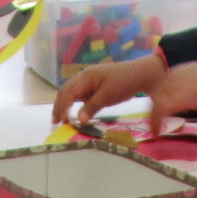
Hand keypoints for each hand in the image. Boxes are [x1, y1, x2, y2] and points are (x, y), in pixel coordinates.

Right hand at [52, 54, 166, 124]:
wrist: (141, 74)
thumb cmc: (125, 82)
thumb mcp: (108, 95)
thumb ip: (92, 106)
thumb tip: (79, 120)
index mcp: (86, 77)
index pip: (68, 93)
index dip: (62, 107)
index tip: (60, 121)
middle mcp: (84, 77)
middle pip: (65, 91)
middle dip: (59, 106)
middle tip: (56, 122)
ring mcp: (88, 82)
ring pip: (71, 93)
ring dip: (64, 105)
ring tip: (62, 120)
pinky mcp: (94, 87)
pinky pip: (79, 96)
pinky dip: (73, 105)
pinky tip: (73, 114)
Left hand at [148, 53, 196, 127]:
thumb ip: (193, 89)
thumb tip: (192, 98)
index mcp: (179, 71)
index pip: (162, 87)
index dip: (160, 101)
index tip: (160, 113)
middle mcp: (172, 78)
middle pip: (155, 96)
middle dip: (153, 111)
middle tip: (154, 125)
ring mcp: (171, 88)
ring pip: (155, 106)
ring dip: (153, 120)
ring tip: (155, 131)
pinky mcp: (173, 100)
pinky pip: (158, 114)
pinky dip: (156, 125)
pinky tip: (157, 133)